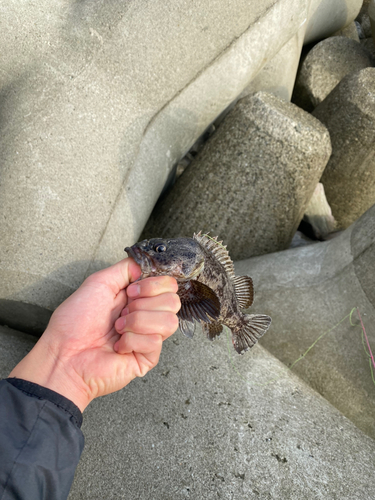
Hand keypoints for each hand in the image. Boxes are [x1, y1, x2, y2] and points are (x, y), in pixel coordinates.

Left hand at [9, 258, 179, 410]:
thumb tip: (146, 265)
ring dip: (138, 321)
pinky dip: (131, 340)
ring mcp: (149, 337)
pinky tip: (118, 345)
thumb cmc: (75, 323)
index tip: (131, 291)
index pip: (168, 285)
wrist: (64, 355)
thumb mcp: (99, 283)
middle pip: (173, 301)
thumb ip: (125, 268)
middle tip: (123, 311)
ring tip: (118, 328)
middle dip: (144, 304)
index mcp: (137, 298)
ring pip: (169, 321)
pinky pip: (155, 341)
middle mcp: (146, 316)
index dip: (153, 285)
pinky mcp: (148, 357)